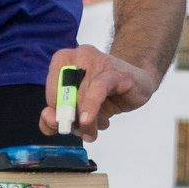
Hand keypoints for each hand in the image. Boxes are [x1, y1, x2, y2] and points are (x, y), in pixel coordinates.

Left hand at [40, 44, 156, 141]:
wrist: (137, 84)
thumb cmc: (105, 95)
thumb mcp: (79, 108)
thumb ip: (60, 115)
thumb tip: (51, 122)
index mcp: (63, 61)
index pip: (51, 89)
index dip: (54, 110)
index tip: (62, 124)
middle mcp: (78, 56)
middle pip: (67, 94)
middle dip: (72, 118)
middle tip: (82, 131)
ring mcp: (97, 61)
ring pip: (81, 95)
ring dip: (85, 120)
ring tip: (93, 130)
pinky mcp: (115, 72)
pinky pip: (98, 89)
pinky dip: (91, 106)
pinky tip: (88, 120)